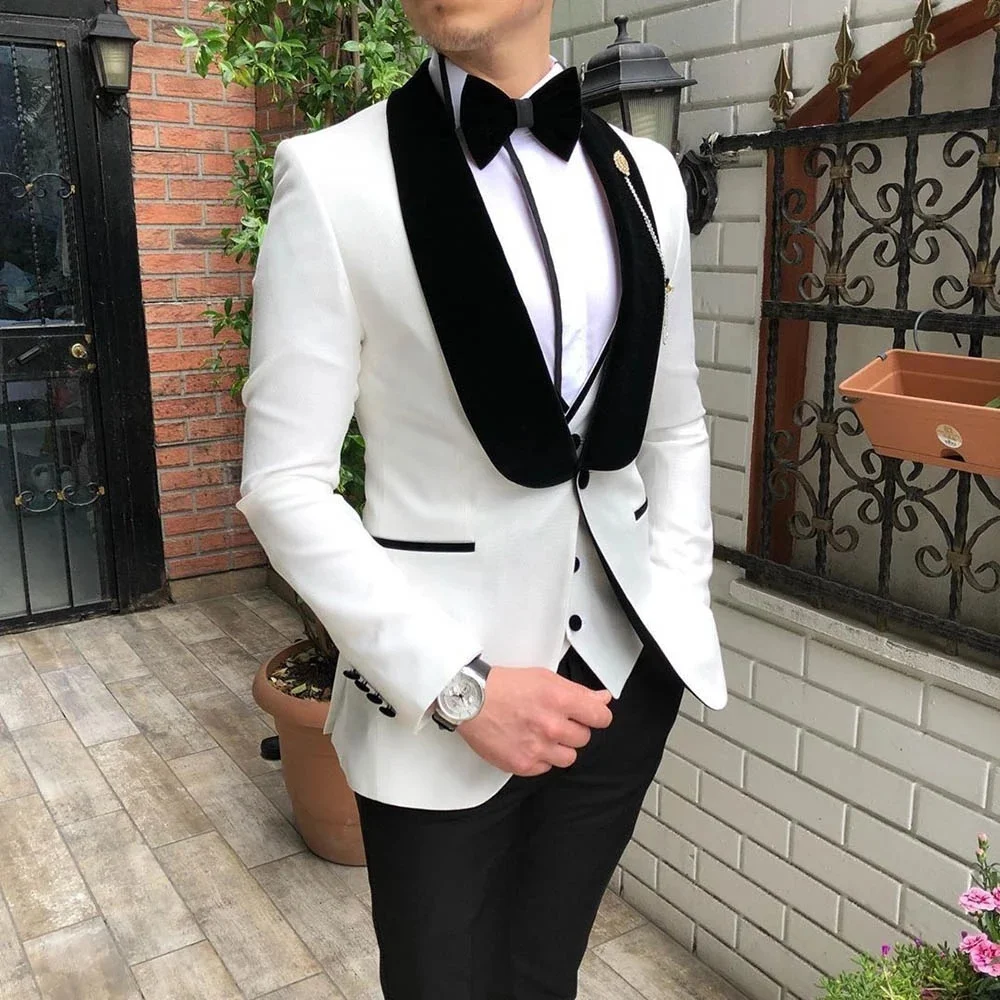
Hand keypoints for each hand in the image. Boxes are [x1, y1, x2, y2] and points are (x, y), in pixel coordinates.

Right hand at [458, 666, 612, 776]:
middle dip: (573, 729)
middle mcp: (551, 726)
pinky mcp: (524, 764)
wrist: (470, 701)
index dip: (597, 715)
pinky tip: (528, 742)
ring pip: (569, 757)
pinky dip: (540, 758)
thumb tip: (602, 699)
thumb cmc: (503, 686)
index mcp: (559, 700)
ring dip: (559, 747)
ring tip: (541, 733)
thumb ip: (578, 691)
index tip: (592, 715)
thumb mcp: (544, 678)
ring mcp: (538, 748)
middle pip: (584, 737)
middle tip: (555, 720)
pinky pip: (546, 768)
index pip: (601, 717)